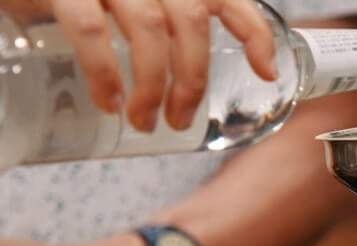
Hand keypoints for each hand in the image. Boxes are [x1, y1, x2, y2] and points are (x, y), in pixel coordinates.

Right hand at [0, 0, 278, 130]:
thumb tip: (179, 87)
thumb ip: (148, 25)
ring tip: (145, 122)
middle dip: (193, 79)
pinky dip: (104, 71)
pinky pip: (90, 29)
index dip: (253, 31)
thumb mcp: (115, 3)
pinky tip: (109, 103)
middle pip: (192, 22)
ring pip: (150, 28)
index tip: (266, 72)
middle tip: (180, 121)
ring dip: (155, 85)